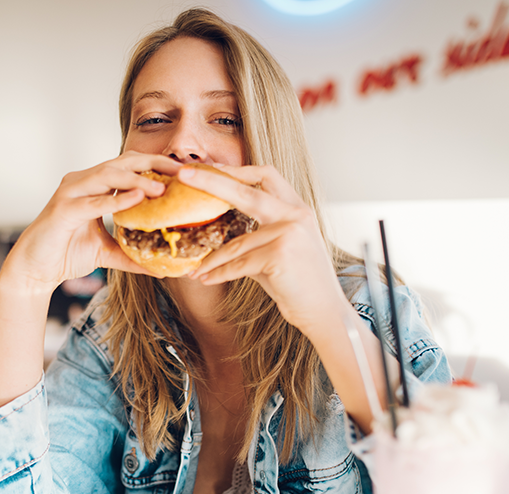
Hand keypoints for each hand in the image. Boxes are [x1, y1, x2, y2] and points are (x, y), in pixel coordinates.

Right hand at [1, 151, 180, 295]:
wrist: (35, 270)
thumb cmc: (66, 253)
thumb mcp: (107, 253)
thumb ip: (132, 255)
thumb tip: (162, 269)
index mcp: (94, 186)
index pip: (129, 166)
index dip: (156, 165)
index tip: (183, 172)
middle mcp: (82, 182)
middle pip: (122, 162)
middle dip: (153, 164)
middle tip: (181, 170)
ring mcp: (70, 193)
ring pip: (107, 176)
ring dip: (137, 180)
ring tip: (162, 188)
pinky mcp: (62, 210)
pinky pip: (92, 202)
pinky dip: (115, 200)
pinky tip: (136, 200)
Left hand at [179, 164, 346, 333]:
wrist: (325, 311)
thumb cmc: (300, 283)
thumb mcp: (281, 249)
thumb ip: (256, 234)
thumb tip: (218, 229)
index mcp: (297, 208)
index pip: (266, 175)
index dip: (236, 170)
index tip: (209, 168)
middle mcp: (295, 215)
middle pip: (245, 190)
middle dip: (211, 181)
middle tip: (183, 175)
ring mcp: (288, 233)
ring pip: (236, 243)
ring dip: (212, 259)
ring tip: (194, 269)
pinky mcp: (279, 255)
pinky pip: (238, 264)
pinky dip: (219, 274)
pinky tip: (205, 279)